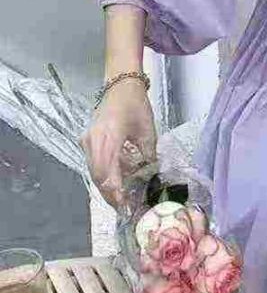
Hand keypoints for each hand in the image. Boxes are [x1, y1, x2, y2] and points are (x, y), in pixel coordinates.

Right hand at [80, 78, 156, 207]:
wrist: (120, 84)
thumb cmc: (136, 104)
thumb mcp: (147, 130)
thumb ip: (148, 155)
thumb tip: (152, 175)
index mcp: (108, 139)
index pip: (108, 175)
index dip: (116, 194)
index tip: (126, 208)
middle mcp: (93, 143)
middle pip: (98, 177)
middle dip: (111, 195)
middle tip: (125, 208)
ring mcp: (88, 142)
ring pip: (94, 172)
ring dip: (107, 186)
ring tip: (122, 198)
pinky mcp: (88, 141)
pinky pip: (94, 163)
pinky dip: (105, 174)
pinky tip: (118, 180)